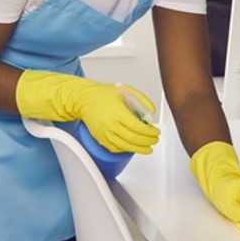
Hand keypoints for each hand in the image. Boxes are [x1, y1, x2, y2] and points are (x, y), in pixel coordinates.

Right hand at [16, 69, 159, 152]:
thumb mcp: (126, 91)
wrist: (83, 99)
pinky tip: (133, 147)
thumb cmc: (103, 95)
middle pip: (133, 139)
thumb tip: (151, 112)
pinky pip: (115, 148)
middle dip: (147, 141)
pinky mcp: (100, 139)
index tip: (156, 132)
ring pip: (125, 146)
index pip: (137, 127)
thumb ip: (141, 100)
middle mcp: (111, 125)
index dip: (149, 132)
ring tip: (148, 148)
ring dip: (139, 149)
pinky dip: (126, 150)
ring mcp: (104, 133)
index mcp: (118, 113)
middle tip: (154, 140)